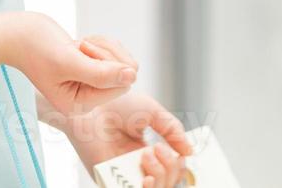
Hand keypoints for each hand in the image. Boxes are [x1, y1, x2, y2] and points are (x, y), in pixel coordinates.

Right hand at [3, 12, 136, 116]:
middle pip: (125, 73)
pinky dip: (99, 42)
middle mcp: (86, 98)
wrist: (18, 33)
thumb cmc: (36, 47)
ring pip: (121, 60)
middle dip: (106, 53)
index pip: (121, 86)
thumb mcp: (69, 61)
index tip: (83, 52)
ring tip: (77, 45)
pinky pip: (112, 53)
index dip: (108, 63)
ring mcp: (88, 83)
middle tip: (81, 46)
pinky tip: (79, 43)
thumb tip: (132, 76)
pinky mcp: (89, 68)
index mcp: (79, 105)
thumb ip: (101, 73)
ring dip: (102, 45)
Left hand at [52, 89, 193, 187]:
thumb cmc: (116, 104)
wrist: (91, 102)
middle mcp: (135, 167)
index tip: (178, 150)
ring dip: (161, 177)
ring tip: (148, 154)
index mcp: (146, 153)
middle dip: (170, 169)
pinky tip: (147, 178)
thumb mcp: (154, 114)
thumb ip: (173, 131)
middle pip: (166, 184)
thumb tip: (190, 151)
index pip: (171, 171)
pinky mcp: (108, 181)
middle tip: (158, 148)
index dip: (178, 165)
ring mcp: (123, 175)